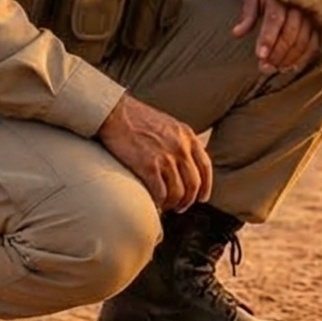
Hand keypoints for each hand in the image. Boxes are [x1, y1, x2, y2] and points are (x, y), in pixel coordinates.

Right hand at [97, 95, 212, 211]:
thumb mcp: (168, 124)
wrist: (115, 113)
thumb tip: (184, 162)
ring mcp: (165, 157)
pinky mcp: (148, 166)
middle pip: (194, 184)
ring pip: (178, 192)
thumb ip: (179, 141)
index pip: (205, 166)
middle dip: (188, 200)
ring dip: (174, 203)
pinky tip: (154, 202)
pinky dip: (159, 202)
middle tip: (181, 207)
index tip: (201, 197)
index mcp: (187, 136)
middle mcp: (180, 147)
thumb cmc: (137, 118)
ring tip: (166, 206)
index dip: (206, 186)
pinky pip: (161, 193)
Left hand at [232, 0, 321, 74]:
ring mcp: (311, 14)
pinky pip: (314, 44)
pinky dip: (304, 58)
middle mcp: (299, 4)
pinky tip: (290, 66)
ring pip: (303, 41)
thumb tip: (236, 34)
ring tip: (274, 69)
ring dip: (289, 58)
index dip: (267, 38)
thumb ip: (247, 14)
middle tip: (264, 68)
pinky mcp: (318, 24)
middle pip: (290, 33)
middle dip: (277, 53)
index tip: (260, 55)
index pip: (274, 18)